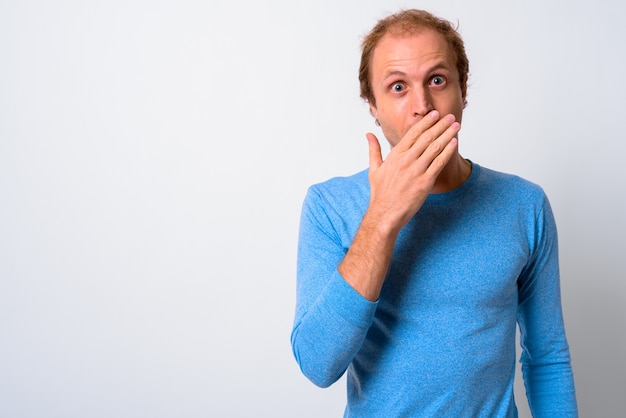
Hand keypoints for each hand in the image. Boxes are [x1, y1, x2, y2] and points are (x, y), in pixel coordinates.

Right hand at [365, 111, 459, 233]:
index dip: (426, 122)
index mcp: (395, 155)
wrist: (384, 214)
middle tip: (450, 116)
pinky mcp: (425, 182)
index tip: (435, 114)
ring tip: (456, 126)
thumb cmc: (380, 193)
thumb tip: (369, 135)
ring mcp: (416, 171)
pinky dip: (448, 151)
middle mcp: (406, 160)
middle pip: (427, 137)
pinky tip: (454, 143)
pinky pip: (439, 163)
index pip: (413, 133)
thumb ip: (374, 150)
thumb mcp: (374, 169)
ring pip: (435, 147)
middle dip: (440, 125)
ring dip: (447, 135)